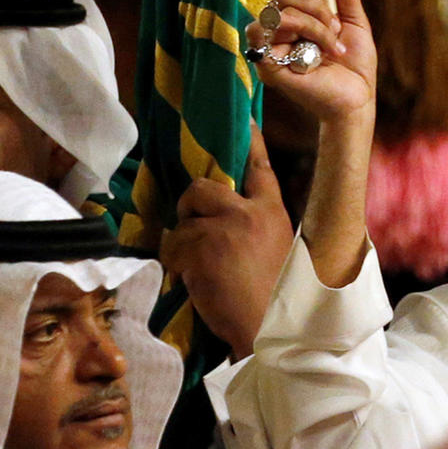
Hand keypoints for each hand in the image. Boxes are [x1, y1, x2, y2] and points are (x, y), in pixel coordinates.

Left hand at [162, 127, 292, 359]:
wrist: (271, 330)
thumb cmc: (276, 300)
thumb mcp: (276, 252)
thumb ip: (254, 230)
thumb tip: (221, 222)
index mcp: (273, 213)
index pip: (260, 168)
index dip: (250, 142)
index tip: (244, 118)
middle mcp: (249, 212)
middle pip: (203, 187)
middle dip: (190, 206)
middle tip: (193, 231)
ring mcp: (224, 227)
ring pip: (182, 220)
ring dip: (182, 244)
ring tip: (197, 268)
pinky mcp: (201, 247)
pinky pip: (171, 245)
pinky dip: (174, 265)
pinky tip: (191, 281)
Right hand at [247, 0, 375, 130]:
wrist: (358, 98)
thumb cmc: (355, 65)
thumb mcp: (355, 20)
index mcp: (296, 17)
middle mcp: (279, 30)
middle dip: (314, 4)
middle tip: (335, 26)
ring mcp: (270, 47)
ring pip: (275, 12)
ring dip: (310, 22)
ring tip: (331, 42)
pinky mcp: (266, 65)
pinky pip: (266, 36)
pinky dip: (301, 36)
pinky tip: (318, 54)